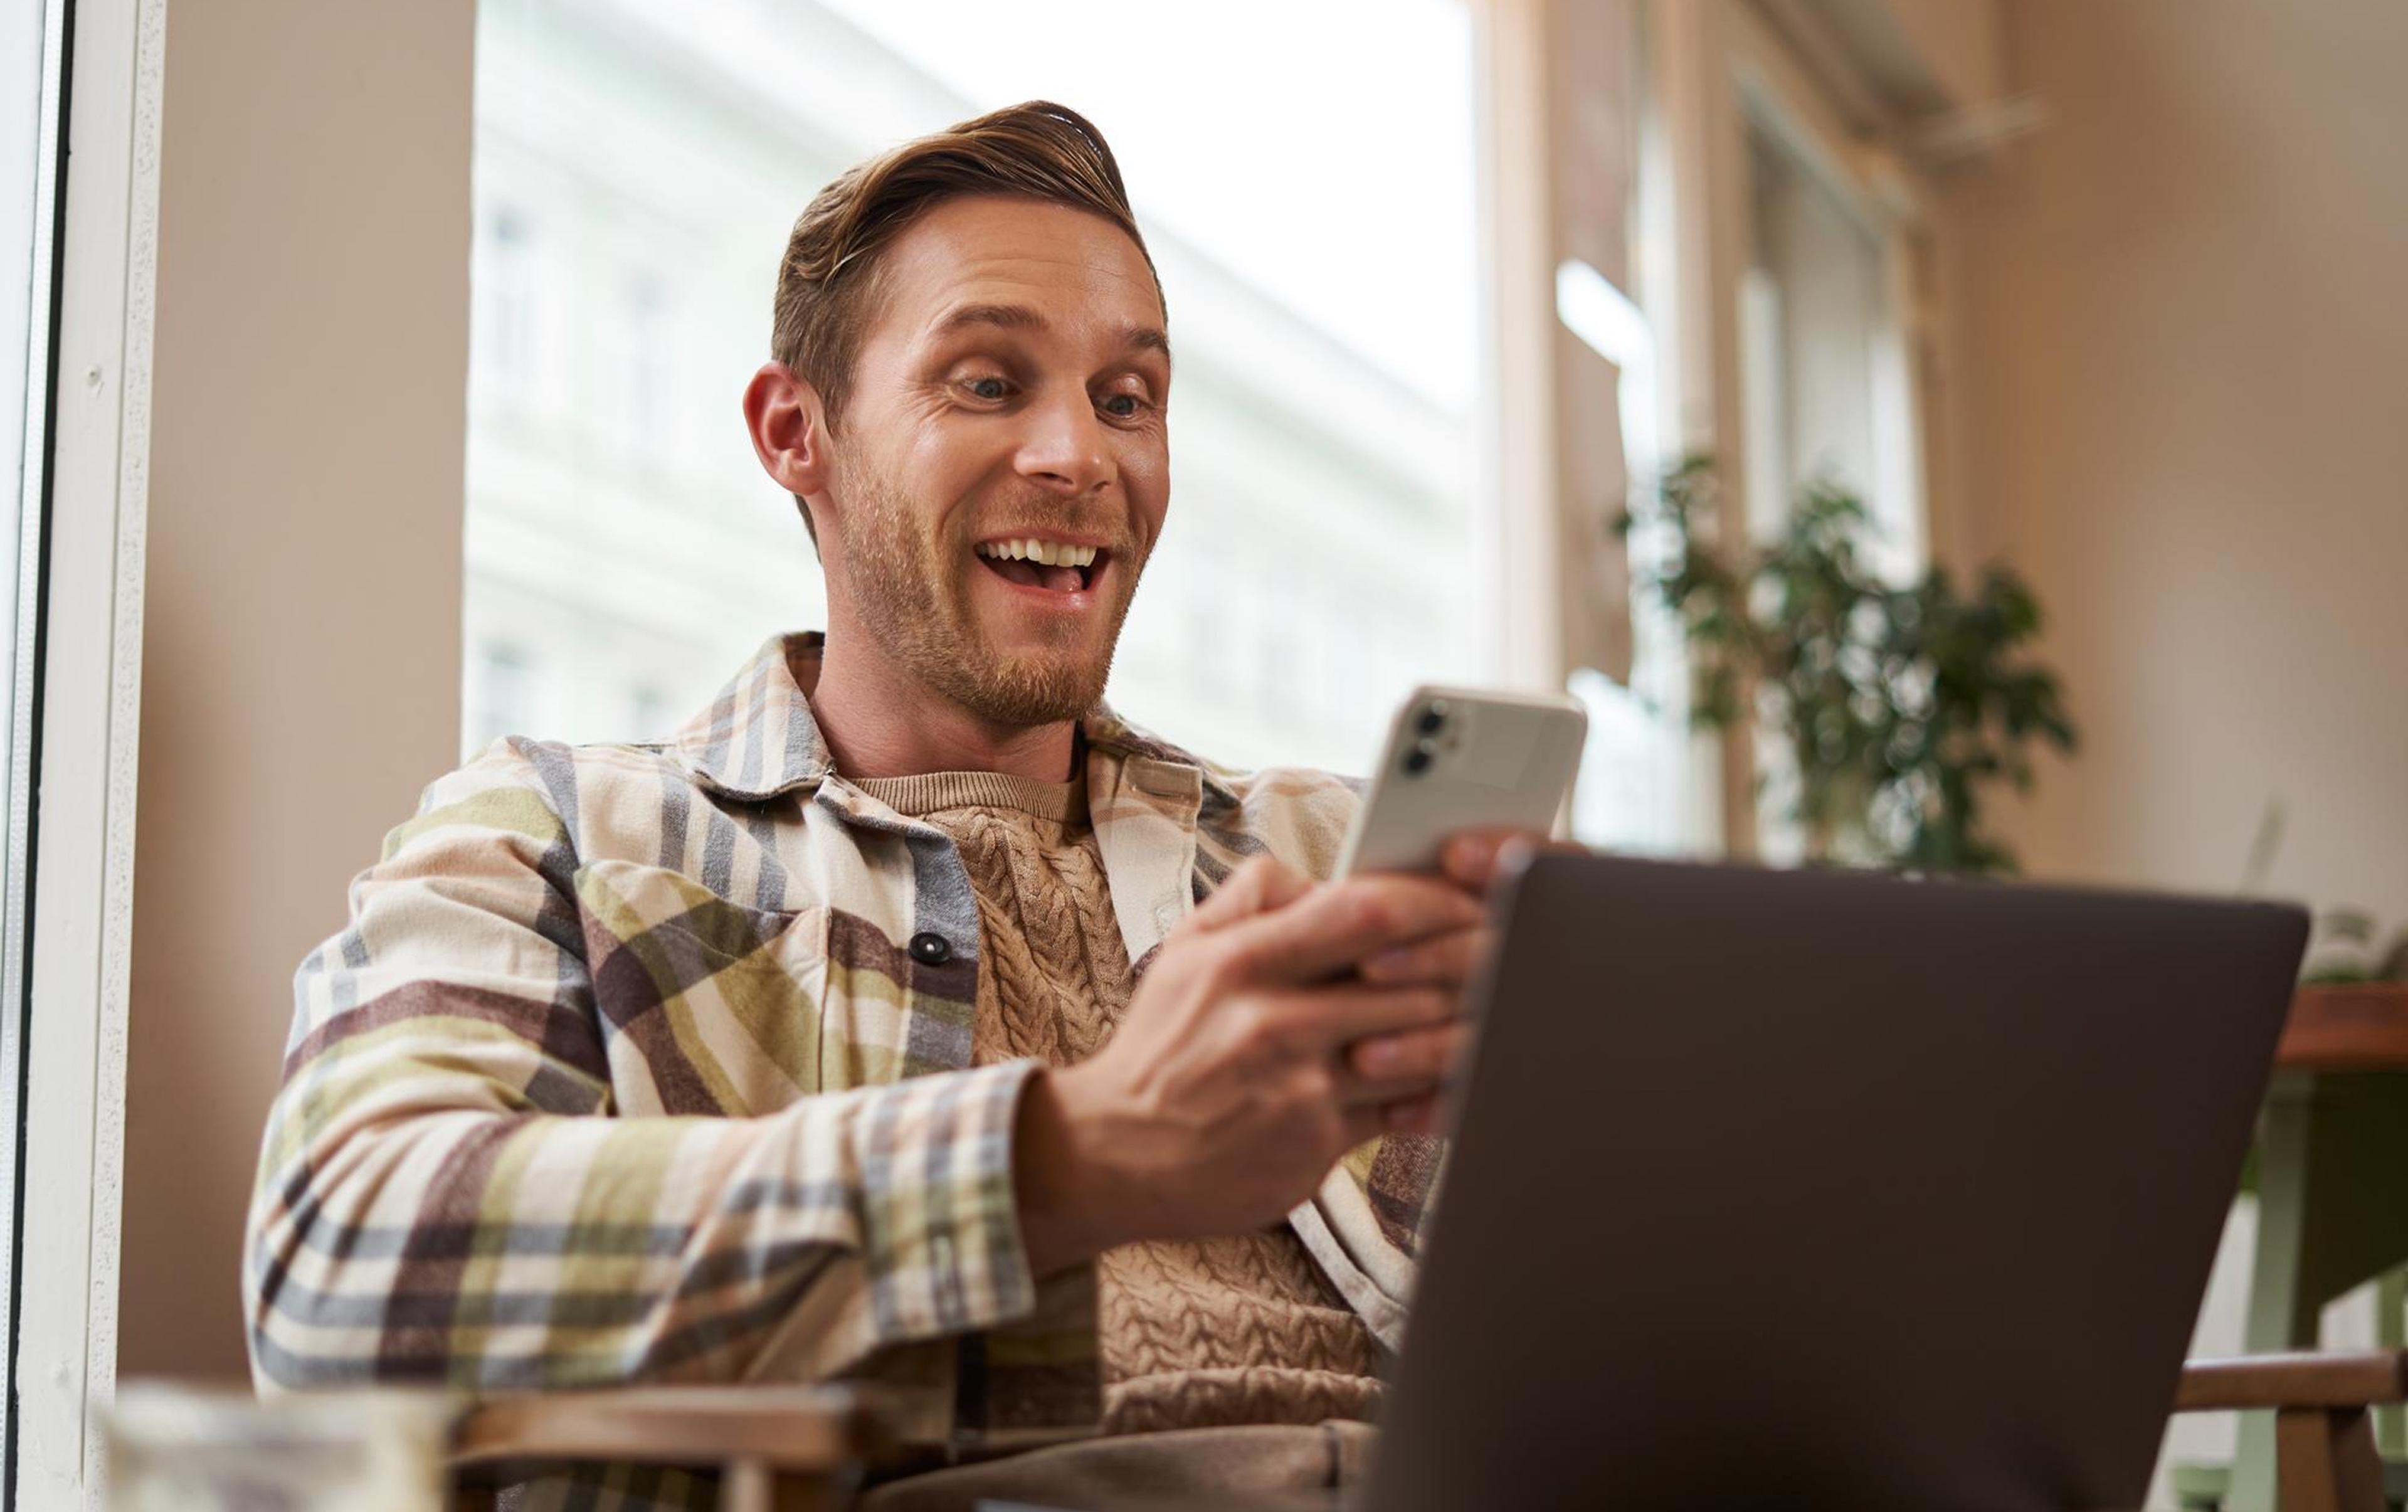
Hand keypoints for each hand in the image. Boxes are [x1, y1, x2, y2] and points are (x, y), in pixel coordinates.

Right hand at [1015, 856, 1485, 1274]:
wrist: (1117, 1153)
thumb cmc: (1164, 1046)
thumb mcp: (1185, 950)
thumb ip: (1253, 896)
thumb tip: (1325, 872)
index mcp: (1243, 959)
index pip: (1365, 909)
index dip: (1435, 900)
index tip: (1468, 898)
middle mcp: (1272, 1019)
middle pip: (1410, 979)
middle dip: (1468, 963)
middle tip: (1502, 952)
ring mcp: (1299, 1086)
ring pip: (1419, 1046)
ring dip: (1461, 1026)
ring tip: (1486, 1008)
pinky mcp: (1316, 1143)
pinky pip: (1404, 1109)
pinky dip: (1436, 1091)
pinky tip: (1444, 1078)